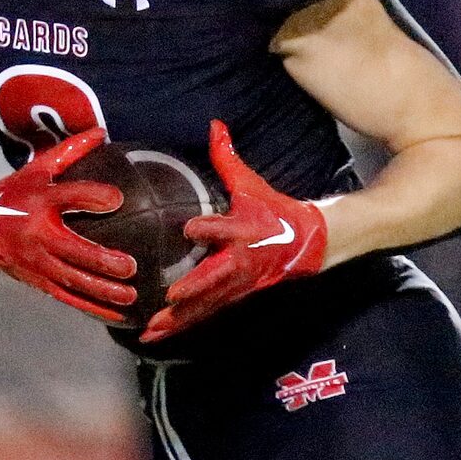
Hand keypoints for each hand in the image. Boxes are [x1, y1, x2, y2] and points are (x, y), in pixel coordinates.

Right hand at [0, 126, 137, 323]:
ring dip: (101, 292)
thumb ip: (68, 152)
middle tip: (130, 267)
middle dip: (102, 262)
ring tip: (130, 297)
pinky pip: (68, 298)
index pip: (66, 198)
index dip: (92, 198)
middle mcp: (38, 238)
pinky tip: (116, 315)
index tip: (117, 199)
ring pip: (73, 281)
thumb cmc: (11, 197)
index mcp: (38, 206)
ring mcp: (38, 264)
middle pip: (73, 252)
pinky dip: (92, 308)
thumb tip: (100, 132)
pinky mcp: (40, 282)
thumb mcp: (36, 170)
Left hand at [140, 120, 327, 341]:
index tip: (191, 228)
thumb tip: (214, 124)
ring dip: (180, 320)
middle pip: (214, 279)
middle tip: (167, 300)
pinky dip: (184, 325)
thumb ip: (227, 158)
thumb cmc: (274, 212)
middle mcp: (240, 261)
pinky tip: (160, 335)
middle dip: (192, 290)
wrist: (309, 244)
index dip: (210, 228)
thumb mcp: (251, 184)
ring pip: (206, 305)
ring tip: (151, 332)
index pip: (226, 228)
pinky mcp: (236, 296)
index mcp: (244, 230)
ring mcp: (239, 283)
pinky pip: (206, 313)